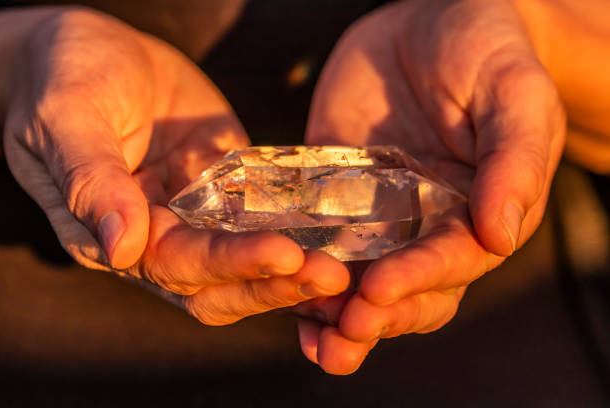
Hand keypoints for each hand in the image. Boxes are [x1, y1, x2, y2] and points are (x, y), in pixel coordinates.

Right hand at [3, 8, 348, 324]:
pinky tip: (337, 242)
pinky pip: (264, 222)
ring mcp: (197, 215)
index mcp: (114, 235)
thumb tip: (122, 247)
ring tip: (342, 269)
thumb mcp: (69, 120)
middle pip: (220, 284)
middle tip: (331, 276)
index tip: (284, 255)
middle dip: (274, 284)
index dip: (232, 264)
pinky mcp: (228, 189)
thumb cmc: (66, 78)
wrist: (96, 49)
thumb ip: (91, 182)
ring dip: (293, 273)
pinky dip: (298, 240)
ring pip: (247, 264)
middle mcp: (159, 236)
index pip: (178, 266)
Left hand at [300, 0, 564, 373]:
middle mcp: (428, 227)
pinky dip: (302, 274)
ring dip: (338, 316)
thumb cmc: (484, 52)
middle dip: (377, 317)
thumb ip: (514, 161)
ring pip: (361, 281)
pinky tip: (281, 296)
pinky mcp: (335, 196)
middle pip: (407, 291)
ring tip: (313, 340)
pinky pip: (319, 241)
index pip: (452, 263)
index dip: (418, 281)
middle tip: (343, 336)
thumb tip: (500, 234)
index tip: (380, 290)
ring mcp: (379, 215)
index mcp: (477, 213)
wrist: (425, 22)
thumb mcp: (513, 95)